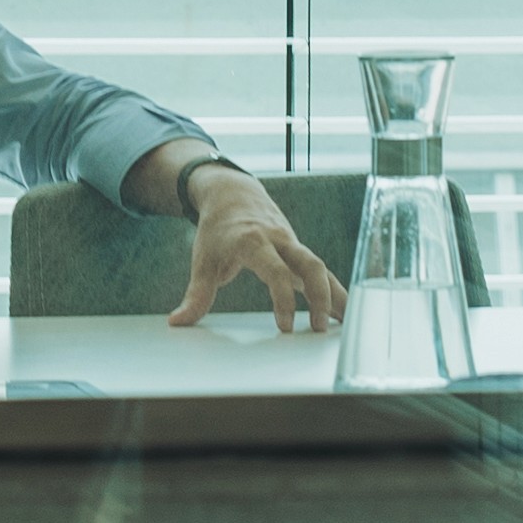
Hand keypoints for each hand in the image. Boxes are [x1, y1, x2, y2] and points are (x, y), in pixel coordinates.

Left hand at [172, 173, 345, 331]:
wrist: (232, 193)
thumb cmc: (217, 229)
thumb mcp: (203, 260)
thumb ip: (196, 295)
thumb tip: (177, 322)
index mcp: (253, 241)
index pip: (277, 271)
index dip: (284, 300)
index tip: (285, 327)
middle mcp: (278, 239)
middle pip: (309, 264)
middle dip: (319, 295)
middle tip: (319, 328)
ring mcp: (291, 243)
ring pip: (320, 266)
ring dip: (334, 294)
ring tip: (344, 323)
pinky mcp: (297, 249)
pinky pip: (319, 269)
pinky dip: (332, 289)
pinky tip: (342, 311)